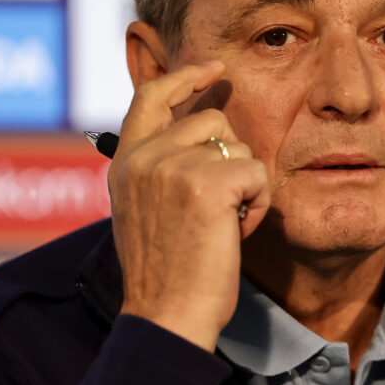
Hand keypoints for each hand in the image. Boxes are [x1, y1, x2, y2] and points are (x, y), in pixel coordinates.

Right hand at [108, 62, 270, 350]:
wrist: (168, 316)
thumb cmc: (166, 273)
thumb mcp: (146, 209)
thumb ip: (160, 167)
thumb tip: (199, 128)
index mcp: (125, 162)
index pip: (152, 96)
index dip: (186, 77)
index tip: (215, 69)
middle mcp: (143, 157)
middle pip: (213, 121)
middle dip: (232, 158)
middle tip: (224, 207)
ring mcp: (172, 166)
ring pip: (240, 147)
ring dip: (245, 185)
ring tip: (224, 224)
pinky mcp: (207, 183)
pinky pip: (257, 172)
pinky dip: (259, 205)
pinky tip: (235, 233)